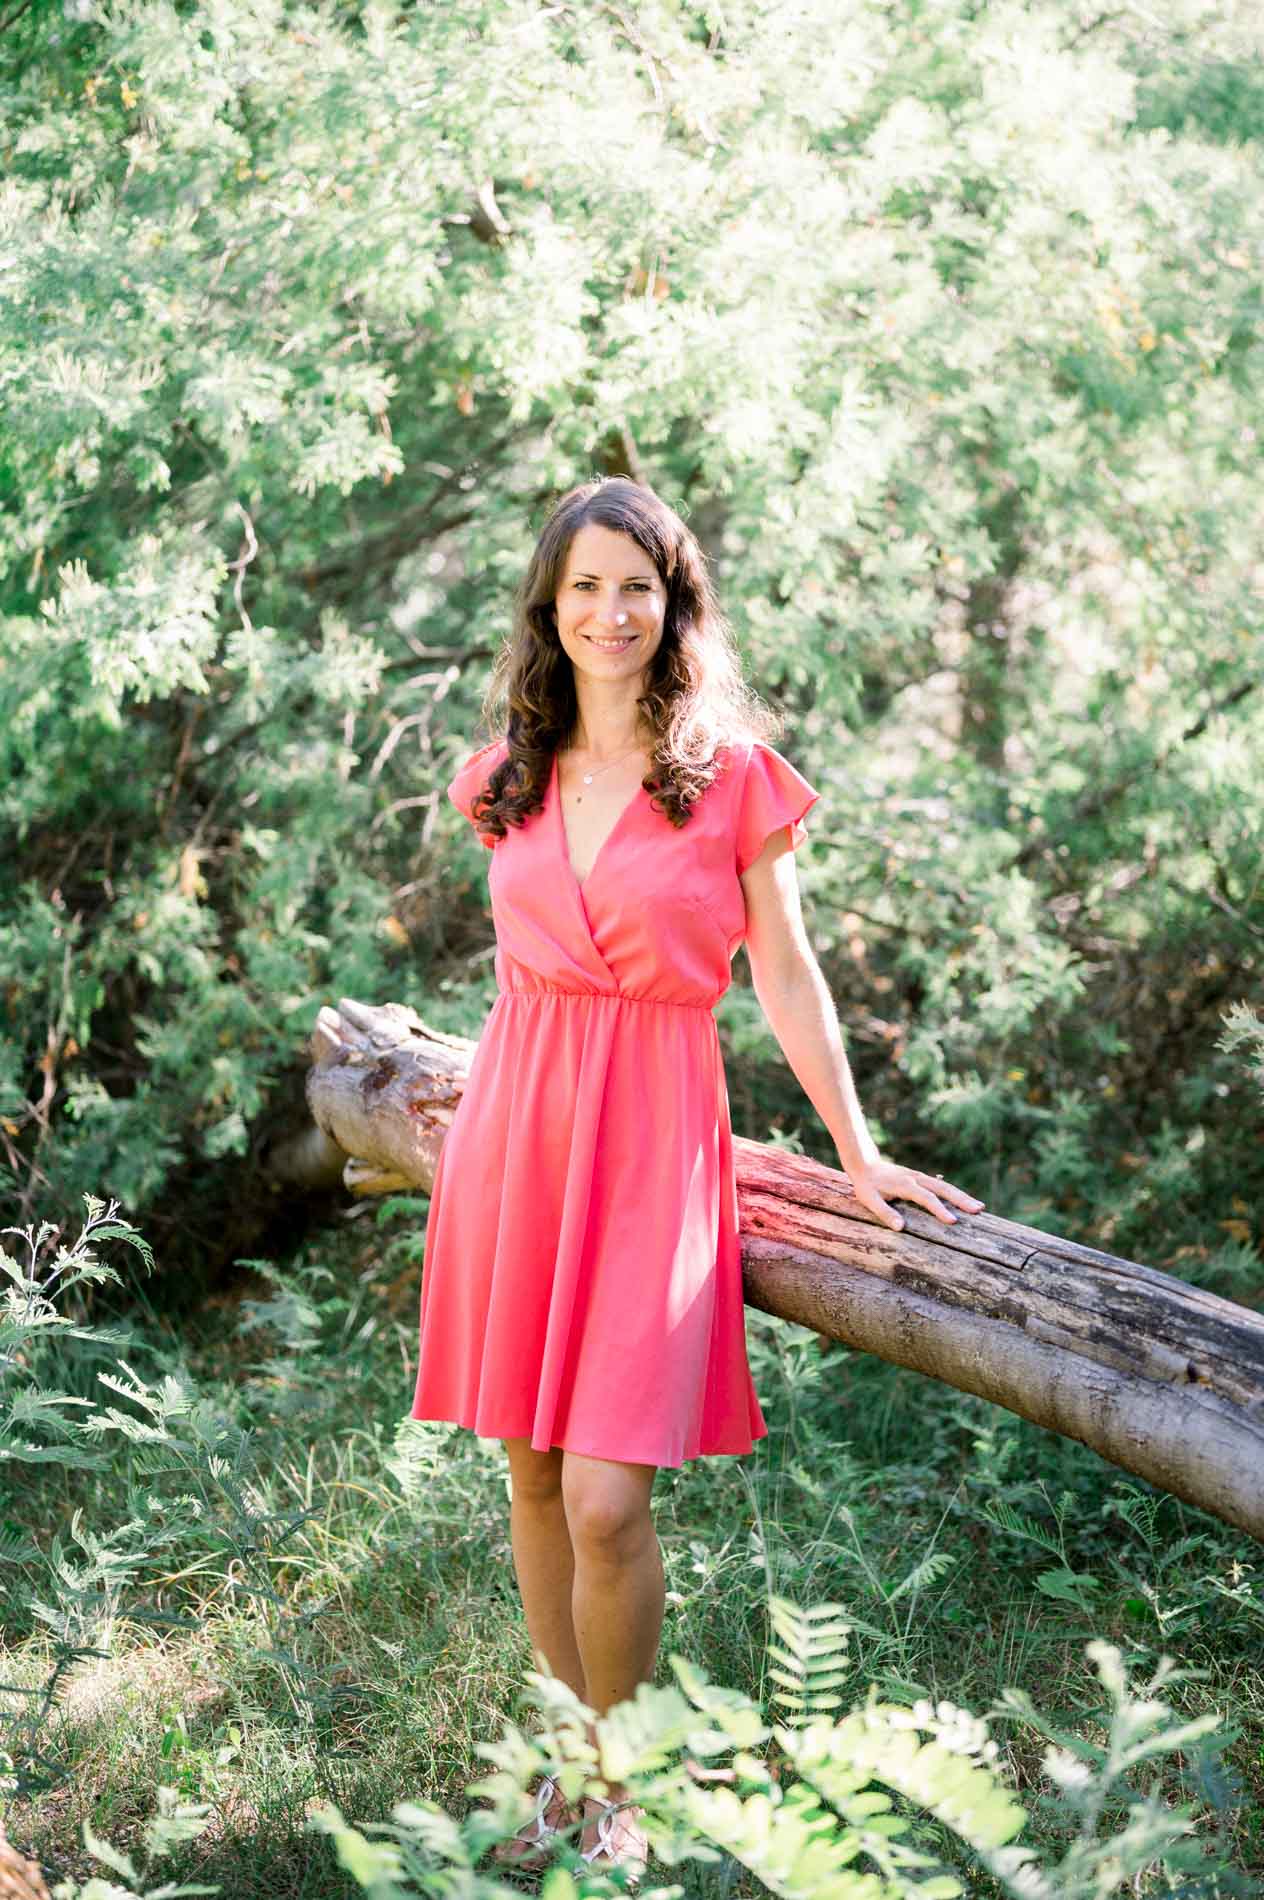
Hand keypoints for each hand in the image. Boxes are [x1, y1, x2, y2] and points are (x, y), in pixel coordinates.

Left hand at [847, 1159, 984, 1233]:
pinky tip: (965, 1201)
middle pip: (943, 1188)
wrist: (865, 1163)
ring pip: (945, 1186)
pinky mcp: (921, 1178)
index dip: (939, 1209)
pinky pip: (941, 1186)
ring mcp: (920, 1177)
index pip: (926, 1198)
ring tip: (980, 1207)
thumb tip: (901, 1228)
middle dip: (961, 1199)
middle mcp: (916, 1179)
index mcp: (905, 1185)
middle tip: (979, 1210)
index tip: (953, 1221)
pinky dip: (954, 1192)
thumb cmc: (866, 1185)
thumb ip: (884, 1212)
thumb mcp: (869, 1200)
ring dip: (962, 1196)